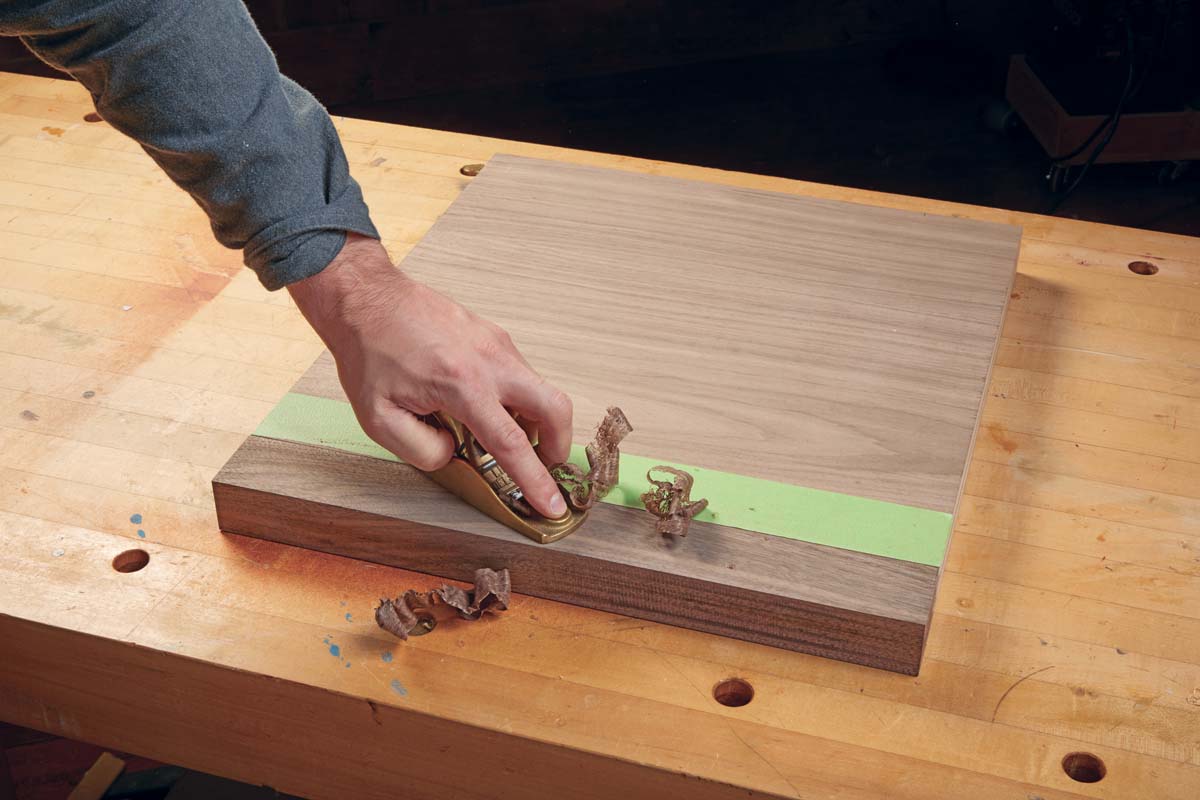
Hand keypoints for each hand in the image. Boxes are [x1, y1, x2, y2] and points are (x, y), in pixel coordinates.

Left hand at [288, 234, 571, 517]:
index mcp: (462, 385)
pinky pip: (520, 375)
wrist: (367, 298)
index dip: (536, 480)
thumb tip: (457, 455)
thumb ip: (423, 450)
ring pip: (538, 390)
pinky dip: (516, 400)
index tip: (554, 505)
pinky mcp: (495, 336)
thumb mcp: (380, 419)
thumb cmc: (370, 354)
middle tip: (545, 467)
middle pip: (554, 408)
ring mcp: (497, 343)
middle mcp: (490, 361)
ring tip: (498, 438)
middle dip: (559, 445)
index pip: (512, 444)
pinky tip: (485, 410)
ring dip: (533, 422)